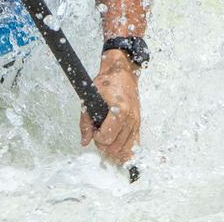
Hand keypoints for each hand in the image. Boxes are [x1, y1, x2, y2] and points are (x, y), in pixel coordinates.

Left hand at [79, 50, 140, 165]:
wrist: (122, 74)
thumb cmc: (107, 83)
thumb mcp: (90, 98)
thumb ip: (85, 121)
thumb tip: (84, 141)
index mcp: (119, 110)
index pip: (106, 137)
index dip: (96, 137)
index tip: (94, 130)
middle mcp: (131, 119)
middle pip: (115, 147)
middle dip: (103, 144)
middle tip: (97, 134)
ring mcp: (136, 123)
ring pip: (125, 149)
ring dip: (113, 148)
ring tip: (105, 137)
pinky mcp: (138, 125)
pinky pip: (134, 145)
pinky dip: (125, 150)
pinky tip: (117, 147)